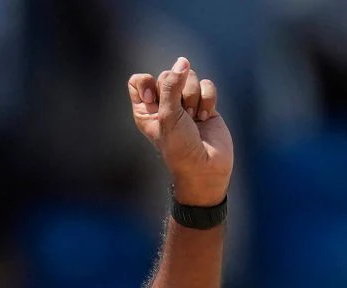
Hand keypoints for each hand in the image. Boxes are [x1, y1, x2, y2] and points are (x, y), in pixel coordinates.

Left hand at [128, 57, 232, 206]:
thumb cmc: (180, 146)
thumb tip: (182, 61)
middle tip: (182, 116)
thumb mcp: (169, 115)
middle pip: (168, 74)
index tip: (153, 98)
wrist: (205, 167)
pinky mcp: (204, 104)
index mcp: (145, 109)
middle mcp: (163, 104)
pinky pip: (207, 85)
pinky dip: (208, 100)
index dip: (148, 83)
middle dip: (178, 92)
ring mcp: (184, 103)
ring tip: (194, 119)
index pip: (139, 80)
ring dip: (194, 97)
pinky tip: (205, 118)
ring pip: (190, 77)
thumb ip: (172, 85)